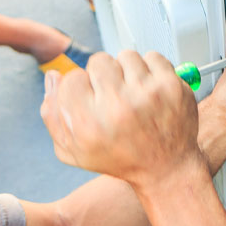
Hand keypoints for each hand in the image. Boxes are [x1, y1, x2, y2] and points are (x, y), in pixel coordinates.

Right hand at [40, 50, 204, 188]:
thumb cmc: (119, 158)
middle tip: (115, 97)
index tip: (94, 101)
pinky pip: (153, 56)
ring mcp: (149, 94)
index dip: (82, 88)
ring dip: (128, 71)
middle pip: (99, 61)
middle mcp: (119, 106)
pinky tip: (151, 90)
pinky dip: (151, 69)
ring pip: (126, 56)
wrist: (167, 169)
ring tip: (134, 94)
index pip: (71, 78)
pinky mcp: (172, 87)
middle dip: (104, 76)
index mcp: (90, 122)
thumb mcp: (74, 150)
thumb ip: (53, 114)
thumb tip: (54, 75)